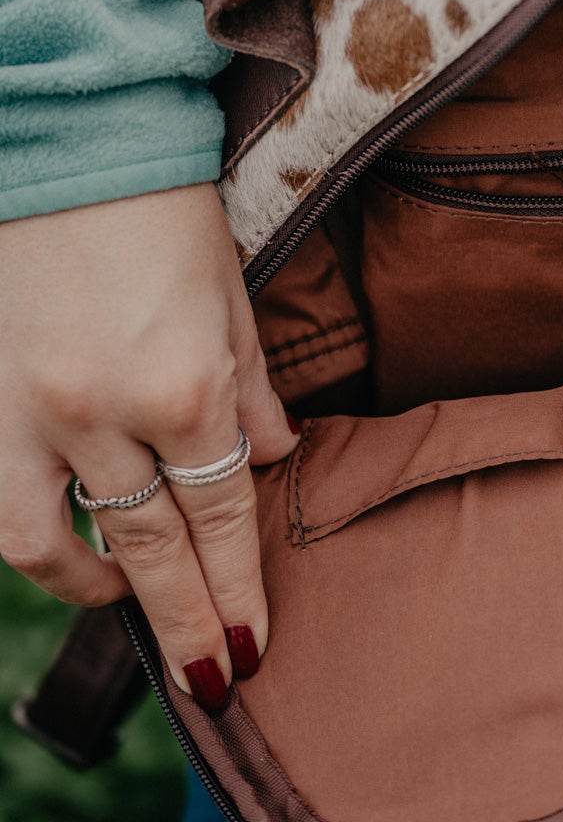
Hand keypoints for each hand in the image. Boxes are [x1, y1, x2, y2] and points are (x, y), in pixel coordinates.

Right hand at [0, 184, 295, 707]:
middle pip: (152, 550)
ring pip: (56, 545)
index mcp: (186, 386)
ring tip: (138, 610)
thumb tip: (276, 460)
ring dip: (101, 593)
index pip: (220, 518)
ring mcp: (32, 412)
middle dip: (188, 621)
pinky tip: (65, 551)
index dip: (237, 589)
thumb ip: (254, 390)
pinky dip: (34, 543)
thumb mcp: (232, 296)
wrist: (70, 144)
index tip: (251, 644)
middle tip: (214, 676)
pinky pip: (1, 504)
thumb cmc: (164, 210)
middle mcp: (106, 414)